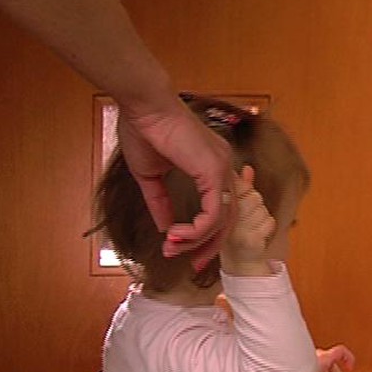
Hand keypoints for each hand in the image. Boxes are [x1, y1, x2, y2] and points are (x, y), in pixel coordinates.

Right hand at [120, 100, 234, 269]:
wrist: (143, 107)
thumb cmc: (144, 131)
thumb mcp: (152, 177)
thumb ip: (160, 203)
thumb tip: (165, 228)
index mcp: (211, 167)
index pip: (220, 208)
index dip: (207, 234)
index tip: (188, 251)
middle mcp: (223, 168)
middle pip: (228, 220)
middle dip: (209, 246)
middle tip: (194, 265)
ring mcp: (222, 170)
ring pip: (220, 221)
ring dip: (195, 241)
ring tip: (172, 247)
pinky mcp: (213, 172)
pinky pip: (212, 214)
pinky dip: (195, 230)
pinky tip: (175, 234)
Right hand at [219, 167, 275, 275]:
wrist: (240, 260)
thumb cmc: (238, 230)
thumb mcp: (237, 206)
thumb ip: (243, 186)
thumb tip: (248, 168)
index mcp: (222, 207)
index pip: (240, 187)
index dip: (244, 190)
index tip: (241, 199)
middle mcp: (228, 218)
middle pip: (254, 198)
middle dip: (255, 204)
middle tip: (247, 216)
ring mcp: (239, 229)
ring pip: (263, 210)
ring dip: (262, 217)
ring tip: (251, 225)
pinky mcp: (251, 240)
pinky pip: (269, 222)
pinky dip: (268, 227)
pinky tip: (258, 233)